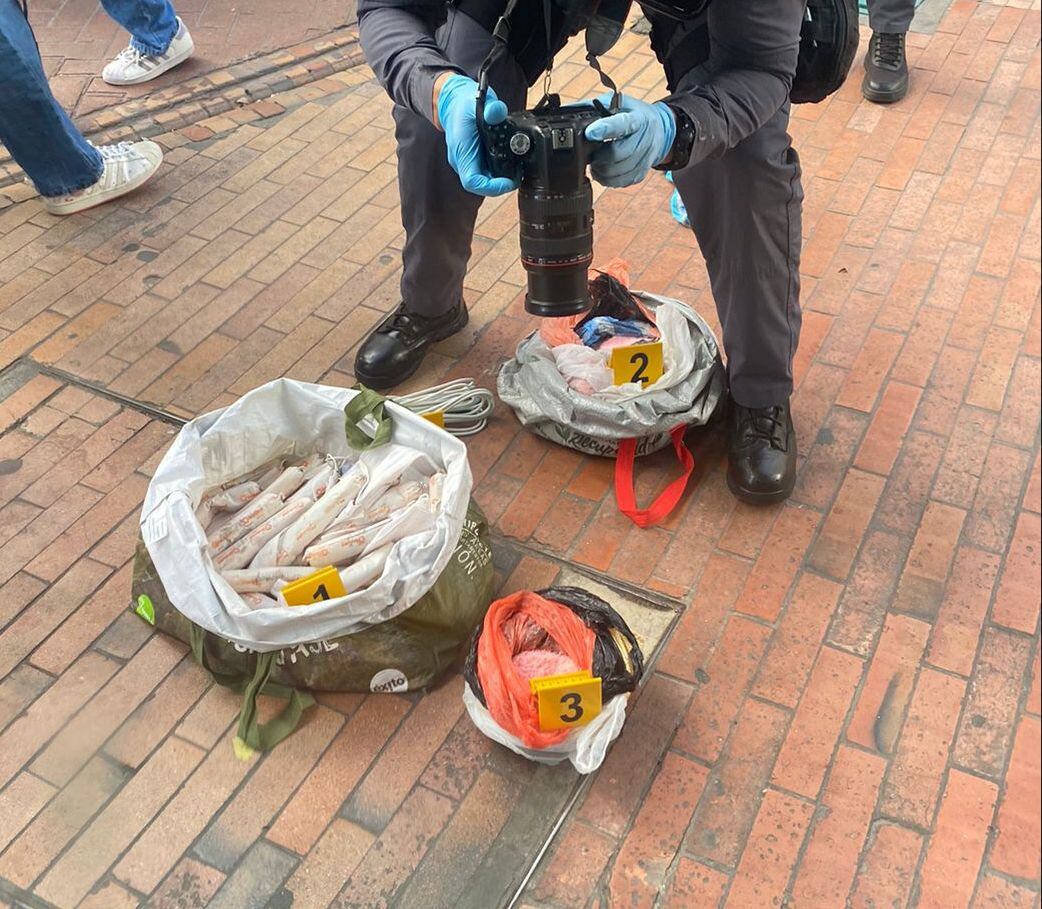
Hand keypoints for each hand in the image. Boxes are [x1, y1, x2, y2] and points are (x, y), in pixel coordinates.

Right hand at [436, 74, 517, 196]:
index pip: (472, 181)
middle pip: (480, 185)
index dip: (492, 187)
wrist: (453, 103)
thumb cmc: (464, 104)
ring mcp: (466, 162)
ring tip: (516, 170)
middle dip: (500, 185)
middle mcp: (461, 160)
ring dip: (500, 179)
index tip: (509, 181)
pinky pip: (484, 173)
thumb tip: (498, 111)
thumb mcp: (478, 101)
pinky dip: (498, 172)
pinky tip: (509, 164)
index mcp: (461, 150)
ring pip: (483, 181)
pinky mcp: (471, 160)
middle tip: (518, 175)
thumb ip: (491, 108)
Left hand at [584, 93, 676, 187]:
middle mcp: (645, 138)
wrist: (660, 130)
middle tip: (590, 154)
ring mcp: (645, 158)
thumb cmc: (631, 114)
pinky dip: (607, 179)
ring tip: (595, 163)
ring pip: (616, 172)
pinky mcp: (641, 173)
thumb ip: (594, 107)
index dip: (605, 129)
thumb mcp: (616, 102)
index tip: (590, 133)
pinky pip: (620, 182)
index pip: (622, 124)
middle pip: (616, 154)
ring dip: (600, 170)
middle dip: (598, 156)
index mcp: (637, 118)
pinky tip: (604, 171)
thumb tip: (566, 112)